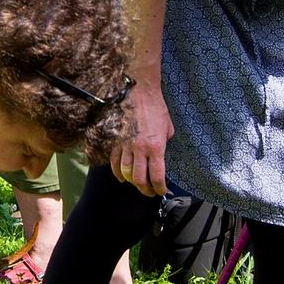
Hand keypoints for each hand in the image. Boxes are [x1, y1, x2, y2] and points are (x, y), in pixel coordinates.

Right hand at [111, 77, 172, 195]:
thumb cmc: (155, 106)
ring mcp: (126, 145)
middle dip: (146, 190)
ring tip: (137, 185)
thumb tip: (161, 151)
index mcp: (156, 147)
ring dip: (132, 183)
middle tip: (150, 192)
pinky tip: (122, 177)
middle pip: (140, 179)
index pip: (157, 176)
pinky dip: (117, 172)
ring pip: (126, 173)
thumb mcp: (168, 127)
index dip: (159, 188)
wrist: (139, 91)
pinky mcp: (116, 140)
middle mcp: (140, 149)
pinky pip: (114, 162)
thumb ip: (165, 142)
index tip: (162, 191)